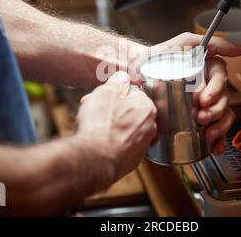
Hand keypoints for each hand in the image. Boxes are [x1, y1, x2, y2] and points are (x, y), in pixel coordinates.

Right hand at [76, 71, 156, 186]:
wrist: (93, 160)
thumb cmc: (100, 125)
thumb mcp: (105, 93)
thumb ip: (117, 83)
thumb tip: (122, 78)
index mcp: (147, 108)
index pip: (134, 93)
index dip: (114, 93)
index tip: (102, 96)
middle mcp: (149, 128)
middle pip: (129, 112)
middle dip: (111, 109)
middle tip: (92, 108)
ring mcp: (141, 147)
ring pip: (124, 129)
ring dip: (109, 125)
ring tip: (90, 125)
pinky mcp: (131, 162)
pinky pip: (120, 146)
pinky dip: (110, 143)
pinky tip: (96, 143)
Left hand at [152, 33, 240, 154]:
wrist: (133, 74)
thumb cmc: (156, 56)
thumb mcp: (181, 44)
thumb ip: (208, 42)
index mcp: (207, 69)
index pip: (220, 78)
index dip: (216, 90)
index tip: (203, 99)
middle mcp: (208, 87)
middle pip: (223, 99)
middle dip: (215, 111)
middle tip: (200, 116)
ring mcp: (203, 104)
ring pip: (223, 116)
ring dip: (219, 127)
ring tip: (207, 133)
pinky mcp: (197, 120)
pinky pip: (215, 130)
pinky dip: (218, 140)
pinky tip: (215, 146)